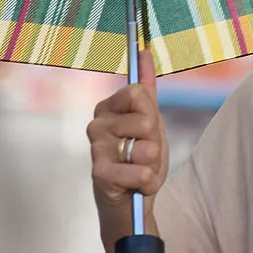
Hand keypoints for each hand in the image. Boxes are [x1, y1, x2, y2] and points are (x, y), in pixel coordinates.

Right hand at [86, 49, 168, 220]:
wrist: (132, 201)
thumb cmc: (140, 160)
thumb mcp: (150, 123)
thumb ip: (147, 89)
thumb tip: (144, 51)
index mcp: (108, 107)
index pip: (139, 92)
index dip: (152, 114)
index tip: (146, 128)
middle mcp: (97, 123)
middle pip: (147, 120)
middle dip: (156, 143)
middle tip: (143, 155)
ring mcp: (96, 148)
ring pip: (148, 148)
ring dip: (153, 165)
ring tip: (139, 170)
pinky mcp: (99, 173)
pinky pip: (142, 173)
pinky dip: (147, 183)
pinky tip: (135, 186)